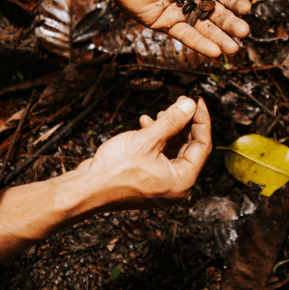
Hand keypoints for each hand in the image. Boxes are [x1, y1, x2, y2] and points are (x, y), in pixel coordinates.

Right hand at [77, 96, 210, 211]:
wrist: (86, 188)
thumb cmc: (113, 173)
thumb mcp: (147, 140)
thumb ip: (172, 121)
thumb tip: (189, 106)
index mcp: (182, 181)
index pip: (203, 145)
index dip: (201, 120)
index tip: (196, 101)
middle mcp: (176, 185)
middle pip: (190, 146)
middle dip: (183, 123)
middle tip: (180, 102)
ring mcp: (162, 182)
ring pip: (174, 149)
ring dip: (168, 129)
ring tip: (158, 114)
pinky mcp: (149, 177)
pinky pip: (160, 154)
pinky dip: (156, 138)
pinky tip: (144, 124)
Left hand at [100, 0, 250, 57]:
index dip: (236, 3)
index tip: (246, 10)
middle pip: (217, 14)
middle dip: (231, 24)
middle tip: (244, 32)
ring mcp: (179, 12)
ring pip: (203, 29)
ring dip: (220, 39)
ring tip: (234, 49)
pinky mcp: (164, 24)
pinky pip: (184, 36)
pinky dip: (199, 44)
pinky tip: (214, 52)